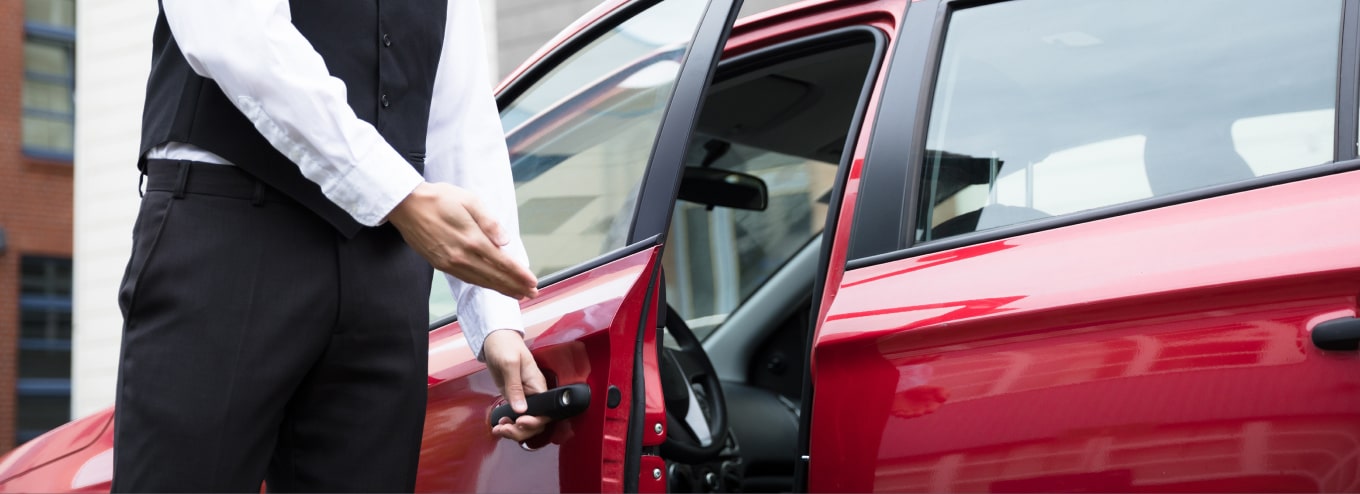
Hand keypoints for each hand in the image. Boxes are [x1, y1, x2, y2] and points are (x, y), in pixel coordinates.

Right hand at [388, 182, 537, 298]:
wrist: (406, 205)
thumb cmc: (439, 198)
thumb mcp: (470, 201)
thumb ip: (490, 222)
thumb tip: (505, 241)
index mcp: (472, 239)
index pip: (502, 262)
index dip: (519, 274)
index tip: (533, 281)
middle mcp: (461, 256)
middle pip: (494, 276)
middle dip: (515, 286)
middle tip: (532, 293)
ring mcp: (450, 263)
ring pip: (481, 281)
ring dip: (501, 289)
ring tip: (517, 294)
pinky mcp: (440, 265)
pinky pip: (467, 279)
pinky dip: (483, 284)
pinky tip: (492, 285)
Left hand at [483, 329, 549, 441]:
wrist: (496, 339)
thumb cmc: (506, 345)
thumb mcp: (510, 364)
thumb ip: (515, 387)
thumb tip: (520, 409)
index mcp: (538, 386)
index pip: (545, 412)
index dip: (534, 422)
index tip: (520, 421)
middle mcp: (533, 394)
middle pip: (536, 423)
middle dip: (521, 431)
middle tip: (505, 429)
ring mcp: (523, 397)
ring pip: (525, 424)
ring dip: (514, 431)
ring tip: (499, 430)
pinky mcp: (513, 397)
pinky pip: (515, 417)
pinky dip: (508, 425)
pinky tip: (499, 424)